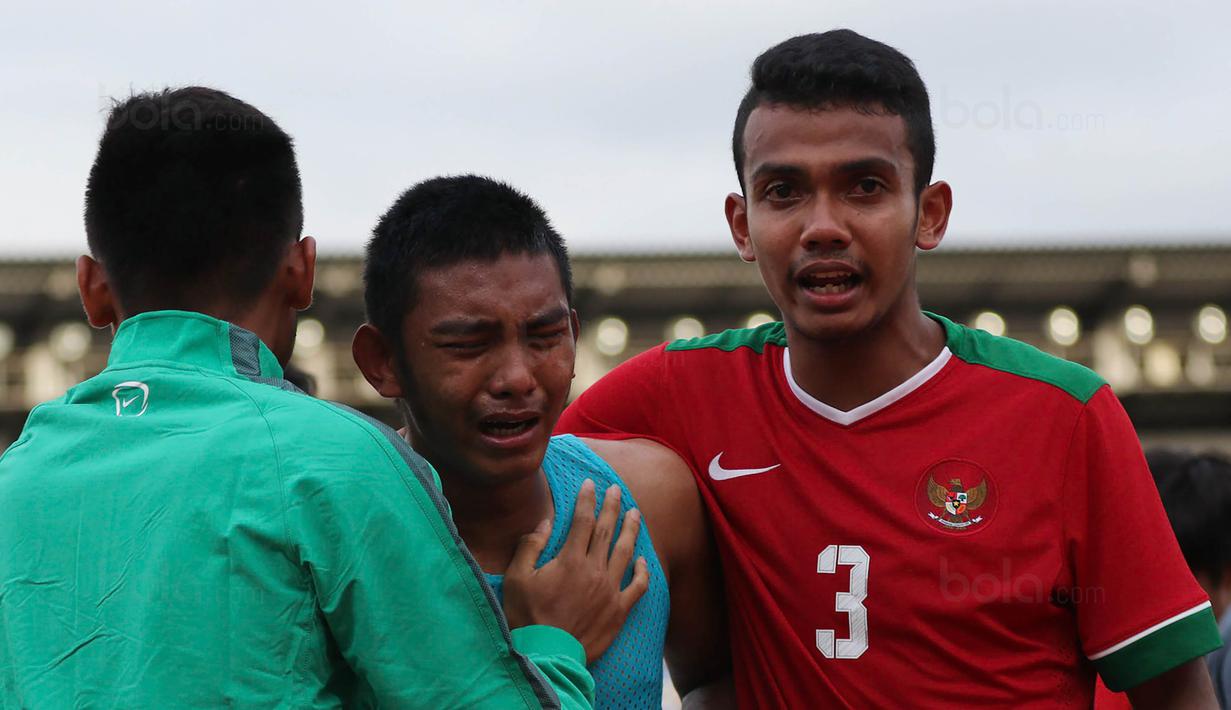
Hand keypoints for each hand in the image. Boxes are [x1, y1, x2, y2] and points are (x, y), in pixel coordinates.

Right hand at [503, 479, 649, 662]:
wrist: (546, 656)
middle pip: (607, 530)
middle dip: (612, 506)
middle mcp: (594, 570)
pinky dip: (642, 571)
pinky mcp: (619, 610)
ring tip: (636, 513)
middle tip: (617, 489)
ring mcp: (610, 590)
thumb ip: (530, 547)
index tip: (590, 484)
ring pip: (626, 552)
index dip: (587, 499)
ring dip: (631, 529)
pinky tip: (642, 559)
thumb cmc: (527, 617)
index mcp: (570, 560)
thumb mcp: (516, 578)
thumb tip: (544, 523)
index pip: (582, 520)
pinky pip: (638, 586)